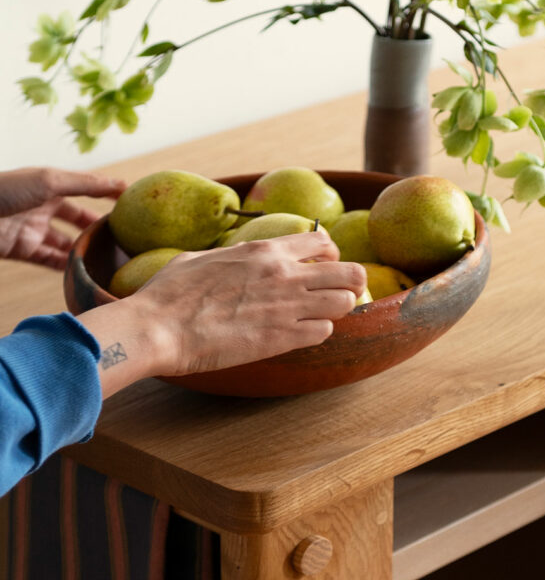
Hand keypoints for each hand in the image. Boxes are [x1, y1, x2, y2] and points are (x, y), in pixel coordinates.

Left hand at [0, 167, 125, 269]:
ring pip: (66, 243)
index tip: (133, 208)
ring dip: (84, 251)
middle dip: (98, 228)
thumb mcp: (50, 181)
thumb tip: (123, 185)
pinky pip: (51, 261)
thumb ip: (86, 185)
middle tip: (124, 241)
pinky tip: (86, 273)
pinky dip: (67, 267)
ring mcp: (33, 229)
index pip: (85, 190)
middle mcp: (43, 206)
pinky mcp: (23, 250)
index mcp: (50, 185)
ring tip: (109, 261)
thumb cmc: (6, 190)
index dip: (107, 197)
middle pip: (78, 219)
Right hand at [77, 229, 366, 396]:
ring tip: (319, 316)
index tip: (322, 267)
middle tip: (337, 294)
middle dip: (350, 283)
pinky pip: (324, 332)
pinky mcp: (282, 338)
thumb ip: (231, 255)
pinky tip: (300, 335)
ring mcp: (287, 306)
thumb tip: (235, 255)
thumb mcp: (202, 258)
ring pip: (344, 303)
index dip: (330, 256)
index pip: (323, 241)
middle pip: (349, 272)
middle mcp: (283, 273)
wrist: (160, 328)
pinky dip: (318, 333)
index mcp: (264, 250)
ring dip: (336, 310)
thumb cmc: (170, 294)